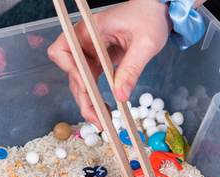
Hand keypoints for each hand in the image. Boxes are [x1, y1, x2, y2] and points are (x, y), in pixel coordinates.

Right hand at [48, 0, 171, 128]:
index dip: (70, 69)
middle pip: (71, 73)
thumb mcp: (146, 43)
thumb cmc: (150, 18)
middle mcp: (84, 42)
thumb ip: (132, 68)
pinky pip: (91, 84)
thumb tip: (121, 96)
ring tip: (103, 121)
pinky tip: (107, 111)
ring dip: (89, 103)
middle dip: (82, 97)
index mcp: (89, 29)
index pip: (62, 50)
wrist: (157, 12)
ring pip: (80, 83)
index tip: (87, 86)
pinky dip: (96, 99)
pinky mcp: (98, 62)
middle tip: (97, 118)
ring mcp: (90, 53)